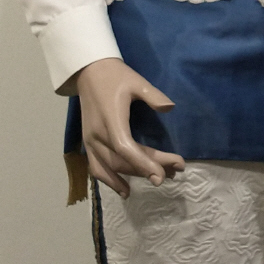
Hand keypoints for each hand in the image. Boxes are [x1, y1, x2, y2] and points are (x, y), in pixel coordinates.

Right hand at [75, 57, 183, 198]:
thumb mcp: (137, 82)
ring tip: (160, 179)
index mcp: (111, 120)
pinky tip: (125, 191)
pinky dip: (109, 181)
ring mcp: (90, 141)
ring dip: (134, 177)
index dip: (143, 163)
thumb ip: (153, 95)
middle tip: (176, 172)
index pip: (126, 148)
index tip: (162, 175)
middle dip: (149, 168)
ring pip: (111, 168)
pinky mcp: (88, 143)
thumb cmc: (115, 76)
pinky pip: (97, 168)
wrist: (89, 72)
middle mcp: (97, 135)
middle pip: (123, 161)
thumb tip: (170, 107)